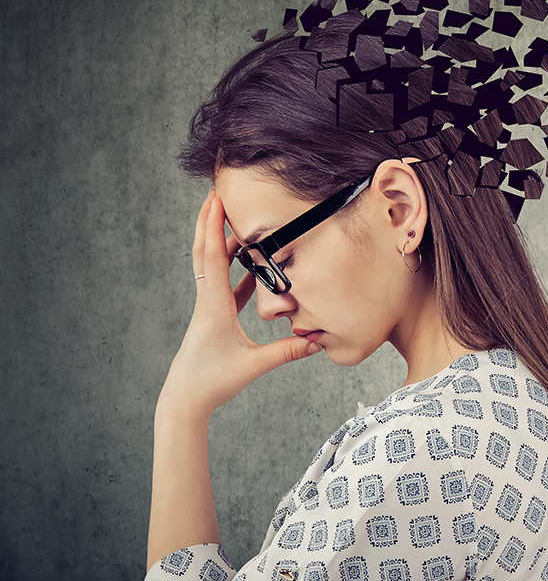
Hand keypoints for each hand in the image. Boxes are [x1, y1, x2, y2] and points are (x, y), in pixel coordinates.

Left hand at [158, 191, 320, 415]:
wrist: (185, 399)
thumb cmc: (212, 381)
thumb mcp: (253, 366)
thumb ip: (286, 352)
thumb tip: (316, 342)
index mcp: (214, 306)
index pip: (213, 258)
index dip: (214, 227)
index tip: (216, 200)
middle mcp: (207, 301)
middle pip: (204, 252)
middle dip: (208, 222)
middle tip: (215, 194)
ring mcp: (208, 308)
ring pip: (212, 266)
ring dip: (220, 241)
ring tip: (233, 219)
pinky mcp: (213, 317)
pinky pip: (223, 285)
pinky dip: (234, 269)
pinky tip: (249, 264)